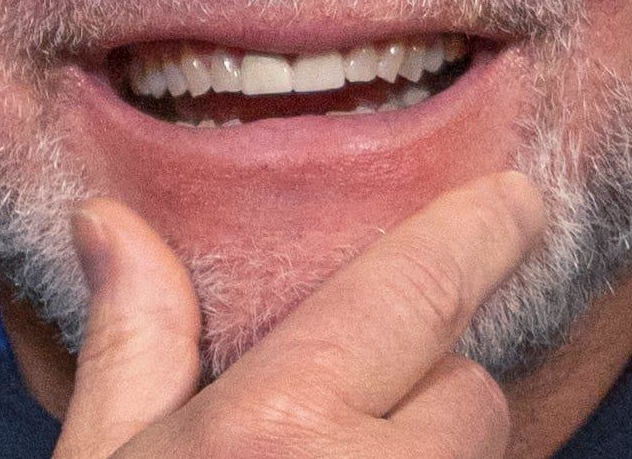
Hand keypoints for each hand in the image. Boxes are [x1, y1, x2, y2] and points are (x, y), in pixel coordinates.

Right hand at [52, 171, 549, 458]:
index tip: (520, 198)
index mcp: (272, 436)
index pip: (416, 294)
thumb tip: (111, 221)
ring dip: (429, 457)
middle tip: (337, 431)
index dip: (479, 236)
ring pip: (474, 456)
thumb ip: (132, 350)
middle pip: (469, 396)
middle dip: (426, 396)